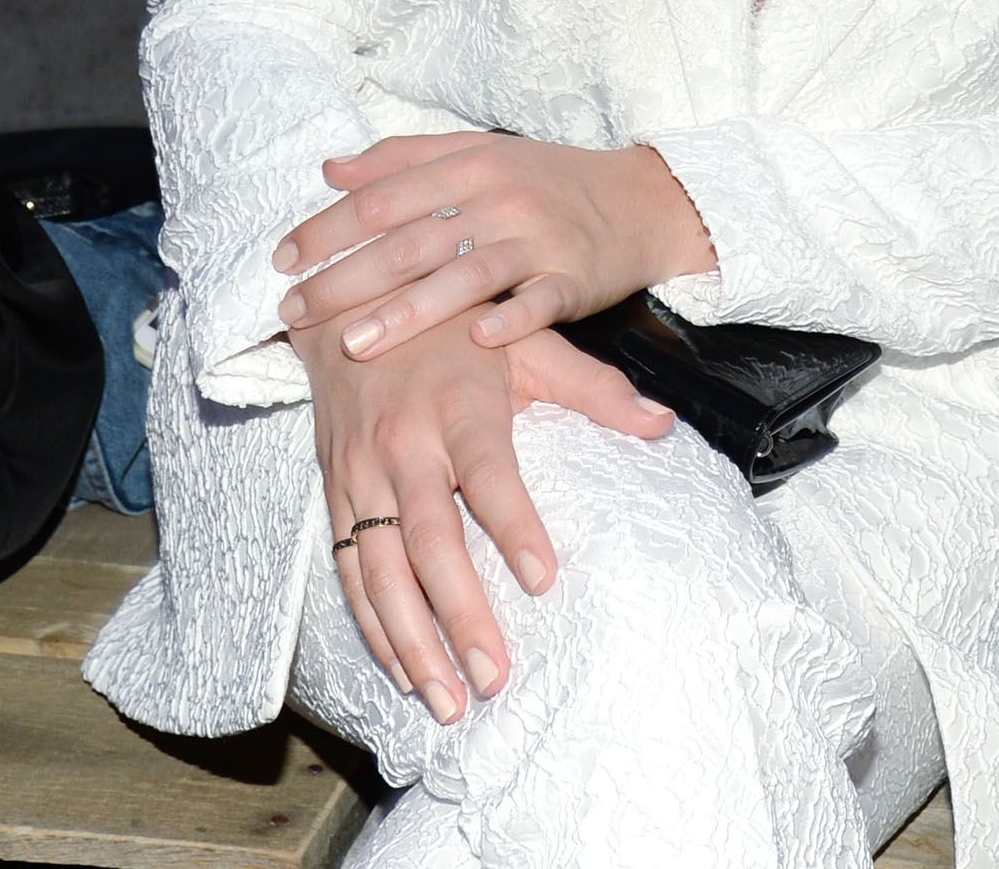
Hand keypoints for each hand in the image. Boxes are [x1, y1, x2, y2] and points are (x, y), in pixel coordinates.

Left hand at [276, 131, 716, 360]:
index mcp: (472, 164)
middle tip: (294, 312)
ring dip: (408, 311)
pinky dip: (511, 320)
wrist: (640, 199)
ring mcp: (540, 239)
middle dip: (347, 278)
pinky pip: (540, 302)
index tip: (282, 260)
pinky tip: (477, 339)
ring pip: (467, 275)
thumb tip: (331, 169)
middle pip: (413, 241)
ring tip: (355, 344)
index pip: (384, 196)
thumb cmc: (549, 179)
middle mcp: (502, 198)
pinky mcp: (575, 278)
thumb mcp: (480, 153)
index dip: (328, 227)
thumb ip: (405, 158)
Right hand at [297, 305, 674, 721]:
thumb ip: (596, 387)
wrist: (350, 301)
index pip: (489, 475)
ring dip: (411, 641)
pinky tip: (403, 668)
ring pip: (379, 572)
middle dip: (459, 615)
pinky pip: (348, 571)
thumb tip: (663, 424)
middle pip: (428, 541)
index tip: (544, 579)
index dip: (515, 527)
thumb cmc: (457, 326)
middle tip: (495, 675)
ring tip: (450, 697)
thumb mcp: (529, 341)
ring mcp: (361, 475)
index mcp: (459, 407)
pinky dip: (371, 625)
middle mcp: (404, 446)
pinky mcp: (334, 494)